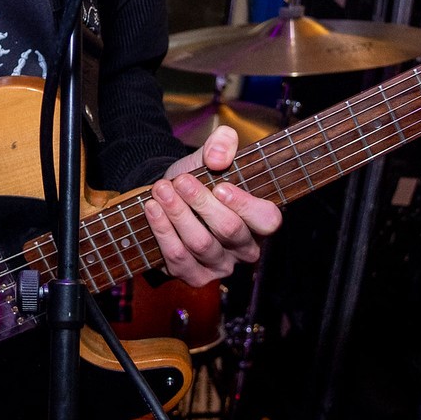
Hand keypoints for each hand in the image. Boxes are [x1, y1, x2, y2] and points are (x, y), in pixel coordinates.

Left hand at [142, 126, 280, 285]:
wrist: (172, 195)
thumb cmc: (202, 178)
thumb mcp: (212, 154)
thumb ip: (223, 143)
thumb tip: (218, 156)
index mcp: (260, 220)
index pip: (267, 219)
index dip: (245, 205)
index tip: (220, 187)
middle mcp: (245, 247)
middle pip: (230, 230)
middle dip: (202, 204)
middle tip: (181, 182)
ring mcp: (220, 265)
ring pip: (201, 244)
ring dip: (178, 215)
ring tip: (161, 190)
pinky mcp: (194, 276)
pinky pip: (179, 258)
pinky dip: (163, 232)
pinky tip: (153, 209)